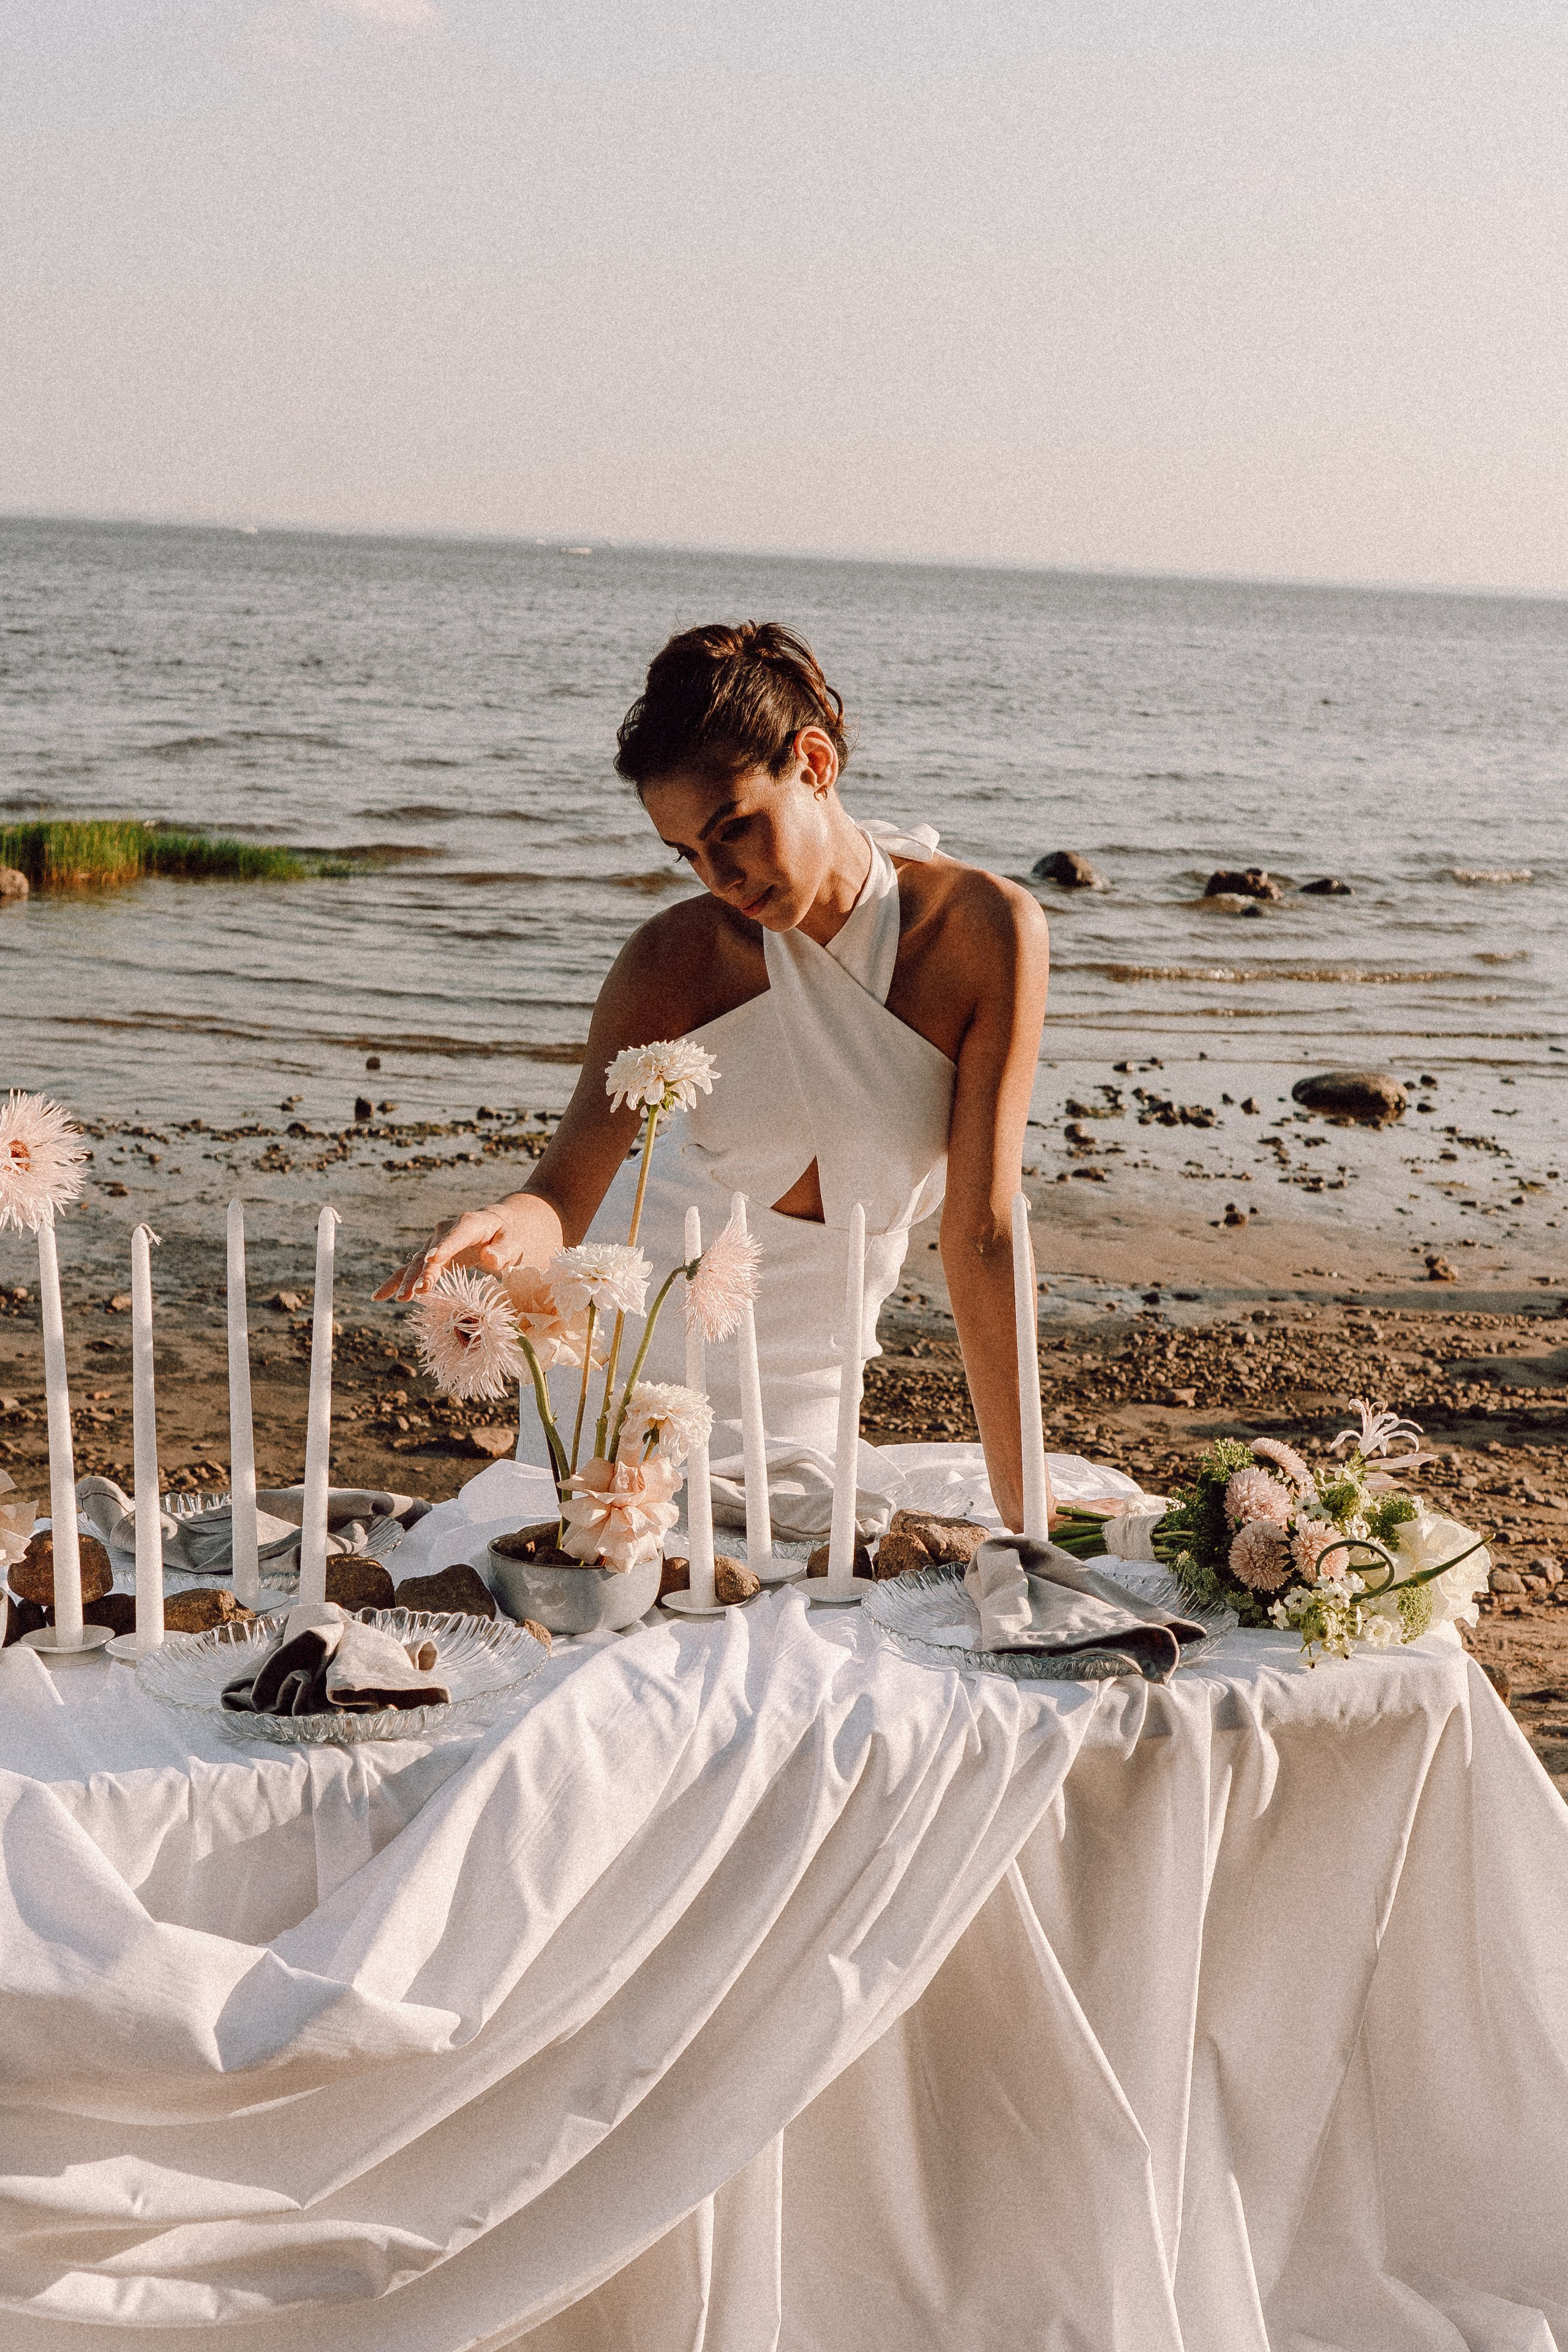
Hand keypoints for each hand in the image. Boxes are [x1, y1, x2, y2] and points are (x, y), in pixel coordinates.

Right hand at [373, 1195, 562, 1302]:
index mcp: (472, 1223)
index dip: (444, 1248)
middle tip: (418, 1292)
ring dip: (408, 1280)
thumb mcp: (515, 1242)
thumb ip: (505, 1250)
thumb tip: (489, 1257)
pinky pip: (412, 1268)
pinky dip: (397, 1281)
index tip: (432, 1261)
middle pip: (432, 1251)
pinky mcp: (432, 1256)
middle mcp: (448, 1230)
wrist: (505, 1225)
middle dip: (424, 1272)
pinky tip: (379, 1296)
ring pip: (418, 1261)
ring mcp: (437, 1242)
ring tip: (400, 1298)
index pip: (456, 1235)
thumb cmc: (513, 1235)